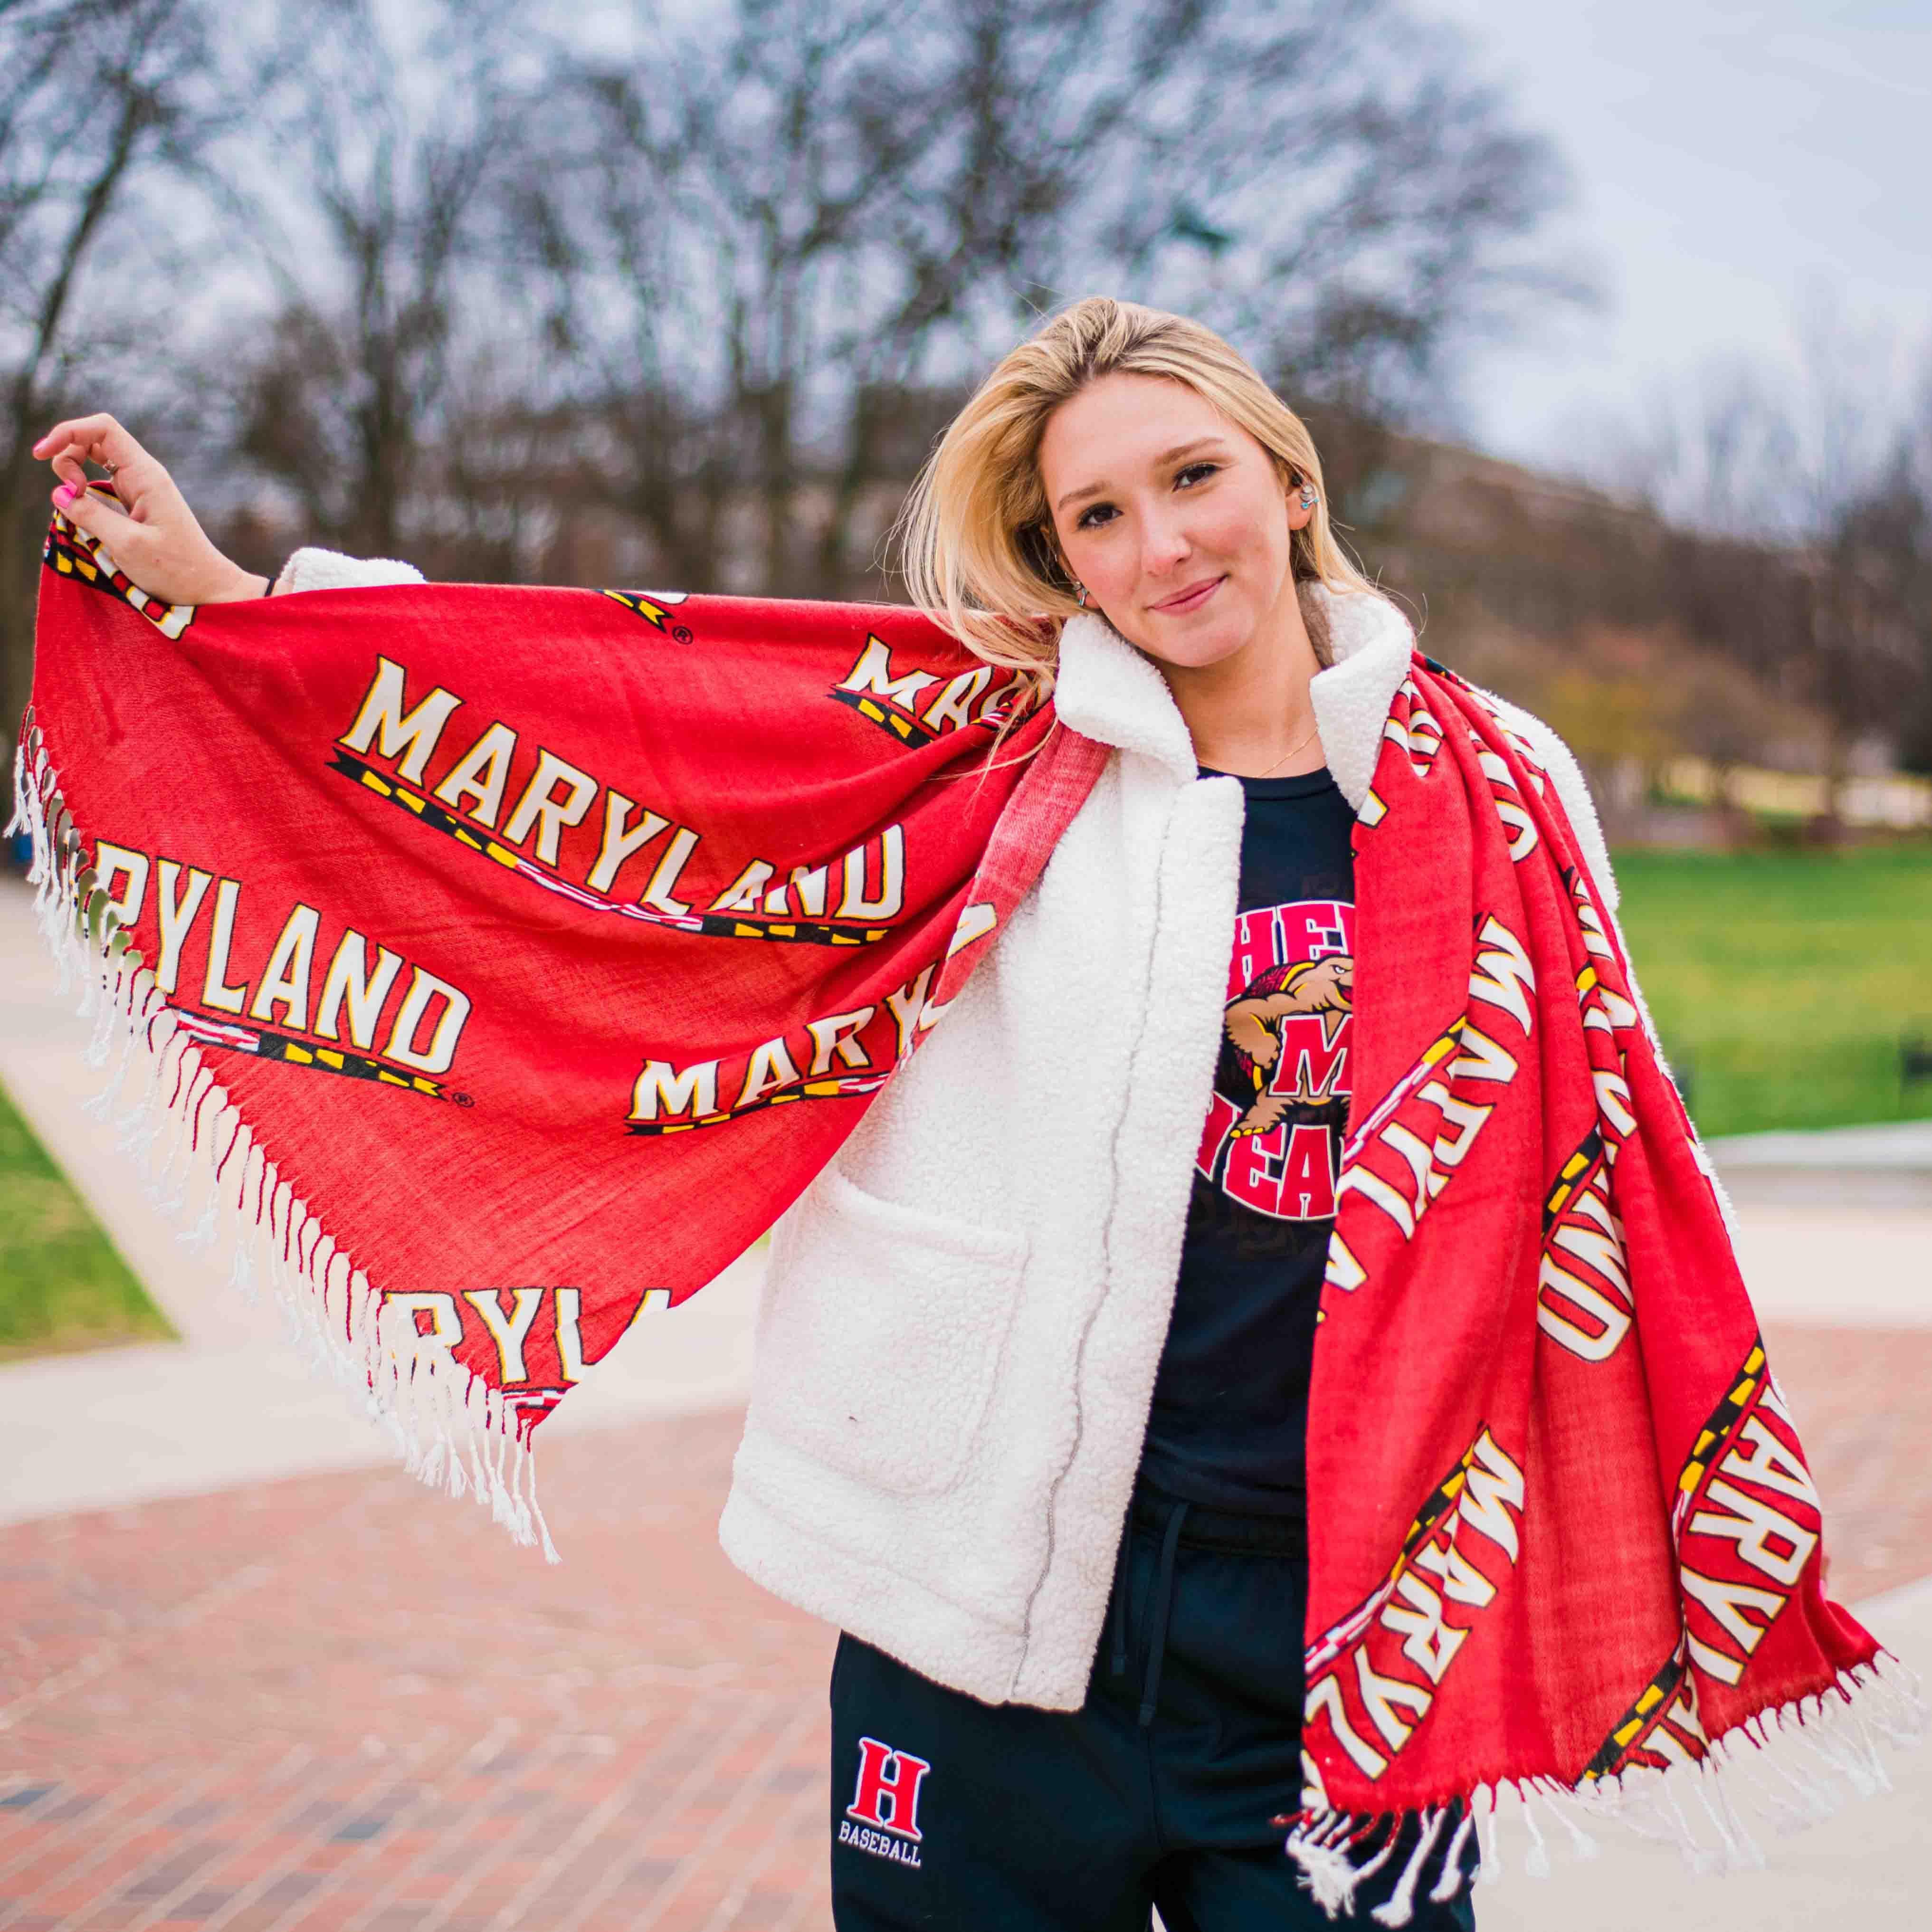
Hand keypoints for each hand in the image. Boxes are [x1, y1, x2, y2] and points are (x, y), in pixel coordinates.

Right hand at [33, 413, 268, 605]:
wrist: (207, 589)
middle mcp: (143, 475)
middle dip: (67, 457)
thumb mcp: (128, 544)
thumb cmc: (176, 569)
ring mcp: (139, 489)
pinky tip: (85, 513)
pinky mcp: (135, 505)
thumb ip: (91, 515)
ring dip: (74, 476)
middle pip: (93, 440)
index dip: (67, 432)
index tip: (41, 455)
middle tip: (70, 494)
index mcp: (146, 475)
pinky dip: (84, 493)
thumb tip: (60, 493)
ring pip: (94, 461)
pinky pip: (101, 485)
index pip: (103, 428)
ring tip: (78, 507)